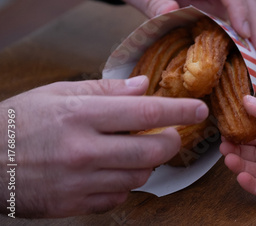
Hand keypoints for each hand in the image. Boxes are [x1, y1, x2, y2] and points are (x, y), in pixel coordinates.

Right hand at [0, 76, 207, 217]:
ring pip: (140, 175)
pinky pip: (119, 196)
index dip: (180, 111)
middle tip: (171, 134)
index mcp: (82, 115)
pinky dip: (125, 182)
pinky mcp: (76, 205)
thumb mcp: (59, 93)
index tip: (200, 109)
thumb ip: (106, 90)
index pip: (146, 112)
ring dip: (148, 162)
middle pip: (152, 150)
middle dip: (171, 141)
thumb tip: (144, 85)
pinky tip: (112, 169)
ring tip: (135, 148)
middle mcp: (85, 150)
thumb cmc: (21, 120)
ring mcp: (81, 182)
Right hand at [220, 96, 255, 203]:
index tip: (226, 130)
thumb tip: (246, 99)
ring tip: (229, 159)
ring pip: (255, 169)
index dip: (242, 134)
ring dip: (241, 164)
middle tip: (223, 146)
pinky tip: (241, 175)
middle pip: (253, 153)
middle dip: (237, 149)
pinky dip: (251, 183)